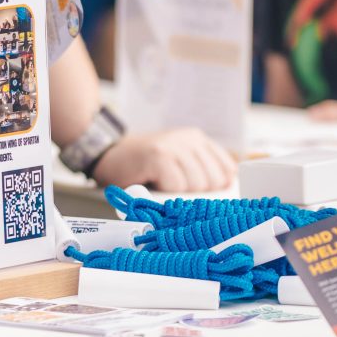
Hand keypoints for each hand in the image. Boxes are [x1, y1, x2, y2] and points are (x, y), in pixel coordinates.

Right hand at [91, 127, 238, 191]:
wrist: (108, 153)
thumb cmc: (142, 165)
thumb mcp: (177, 161)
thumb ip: (200, 172)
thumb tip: (225, 194)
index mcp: (198, 140)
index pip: (228, 170)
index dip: (220, 189)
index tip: (206, 197)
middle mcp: (189, 139)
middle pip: (214, 181)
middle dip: (197, 193)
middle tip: (175, 189)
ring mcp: (174, 146)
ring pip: (196, 185)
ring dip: (178, 193)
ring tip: (162, 183)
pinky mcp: (159, 156)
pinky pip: (176, 186)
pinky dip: (164, 191)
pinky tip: (153, 181)